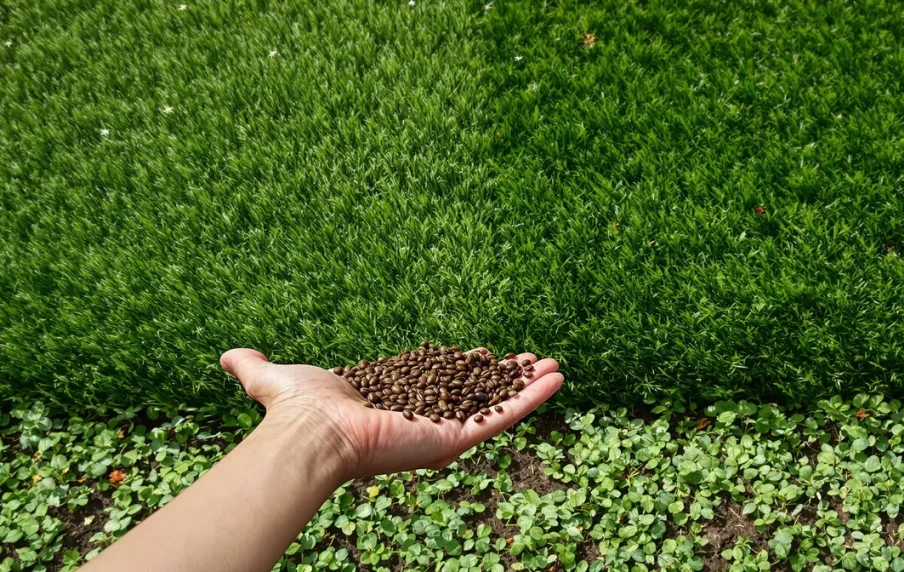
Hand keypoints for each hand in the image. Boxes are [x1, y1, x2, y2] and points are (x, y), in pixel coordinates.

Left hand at [220, 347, 562, 481]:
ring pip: (496, 404)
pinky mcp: (454, 436)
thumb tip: (227, 356)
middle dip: (506, 378)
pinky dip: (531, 400)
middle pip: (476, 393)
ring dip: (528, 386)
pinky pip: (502, 417)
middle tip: (534, 360)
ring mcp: (442, 428)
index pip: (441, 382)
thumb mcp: (275, 379)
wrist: (311, 432)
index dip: (467, 369)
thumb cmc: (297, 409)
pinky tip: (556, 380)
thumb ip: (256, 368)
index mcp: (395, 401)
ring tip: (557, 367)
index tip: (489, 355)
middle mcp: (423, 416)